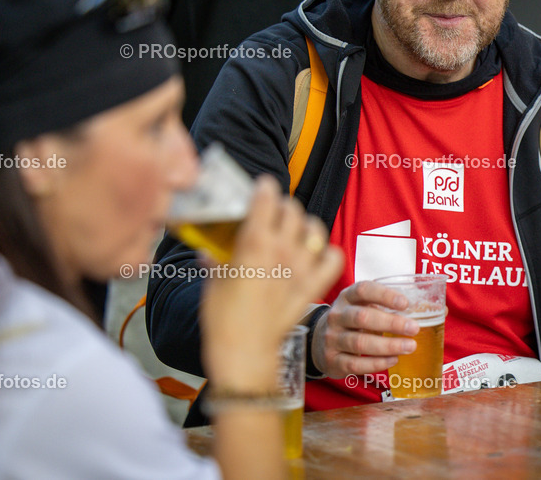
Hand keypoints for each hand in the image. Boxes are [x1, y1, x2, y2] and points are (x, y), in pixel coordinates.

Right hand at [200, 176, 342, 391]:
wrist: (244, 352)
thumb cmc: (223, 319)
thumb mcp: (212, 281)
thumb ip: (214, 259)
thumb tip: (207, 250)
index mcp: (253, 243)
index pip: (266, 198)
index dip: (264, 188)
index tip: (260, 189)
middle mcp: (281, 250)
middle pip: (292, 209)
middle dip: (282, 206)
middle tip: (274, 214)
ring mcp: (301, 268)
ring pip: (315, 229)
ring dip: (305, 225)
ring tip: (295, 231)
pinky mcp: (313, 286)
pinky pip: (333, 258)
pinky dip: (327, 253)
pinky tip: (315, 256)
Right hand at [311, 281, 419, 377]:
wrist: (319, 341)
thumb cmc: (351, 322)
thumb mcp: (361, 306)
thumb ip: (384, 306)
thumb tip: (430, 310)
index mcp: (347, 297)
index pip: (363, 290)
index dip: (384, 295)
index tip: (405, 303)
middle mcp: (337, 316)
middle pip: (363, 317)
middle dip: (391, 323)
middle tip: (414, 328)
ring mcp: (332, 339)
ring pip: (360, 343)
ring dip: (388, 345)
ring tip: (409, 346)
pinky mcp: (332, 360)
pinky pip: (355, 364)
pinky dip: (377, 363)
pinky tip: (393, 360)